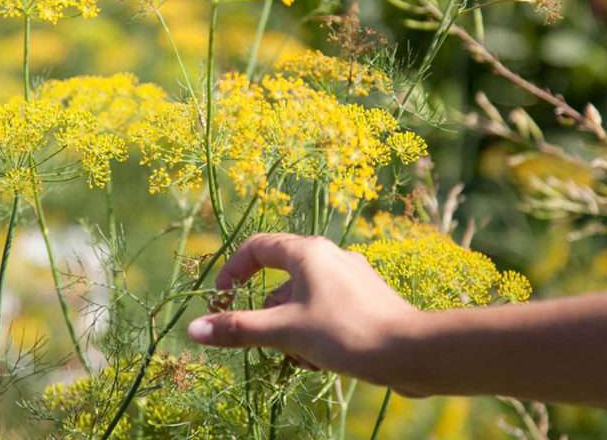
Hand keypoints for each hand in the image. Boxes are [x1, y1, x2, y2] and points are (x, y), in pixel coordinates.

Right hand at [187, 233, 420, 387]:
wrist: (413, 352)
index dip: (233, 271)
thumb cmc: (346, 333)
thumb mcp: (286, 331)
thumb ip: (240, 329)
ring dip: (292, 329)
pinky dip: (314, 332)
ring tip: (301, 357)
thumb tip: (193, 330)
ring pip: (303, 300)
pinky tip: (322, 360)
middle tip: (266, 342)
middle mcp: (330, 257)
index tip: (222, 299)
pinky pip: (325, 311)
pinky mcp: (366, 301)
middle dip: (268, 314)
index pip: (257, 247)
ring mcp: (351, 278)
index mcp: (308, 252)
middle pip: (280, 279)